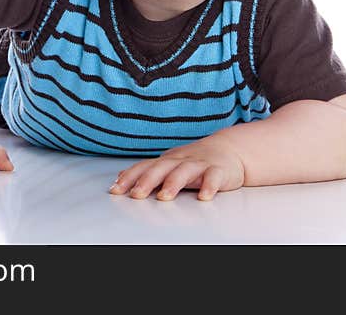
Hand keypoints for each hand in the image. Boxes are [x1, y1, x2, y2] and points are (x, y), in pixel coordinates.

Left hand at [108, 136, 244, 200]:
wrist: (230, 149)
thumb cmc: (195, 160)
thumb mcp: (170, 163)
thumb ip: (148, 171)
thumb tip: (121, 177)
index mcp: (167, 160)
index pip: (145, 166)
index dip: (129, 177)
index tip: (115, 190)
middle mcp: (181, 160)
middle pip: (162, 168)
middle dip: (147, 181)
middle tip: (136, 194)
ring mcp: (200, 164)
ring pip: (185, 171)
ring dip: (174, 183)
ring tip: (164, 196)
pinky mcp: (219, 170)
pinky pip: (214, 177)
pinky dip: (209, 186)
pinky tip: (204, 196)